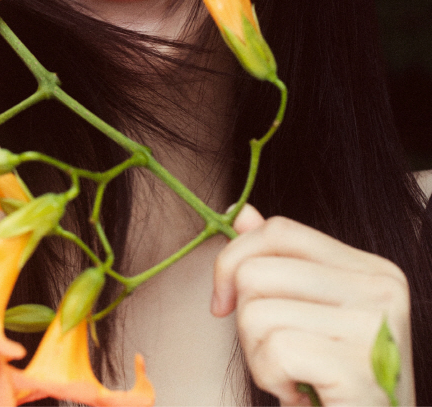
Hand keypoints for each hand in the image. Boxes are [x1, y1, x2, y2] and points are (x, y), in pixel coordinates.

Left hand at [211, 206, 414, 405]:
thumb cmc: (336, 386)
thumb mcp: (309, 316)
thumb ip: (281, 263)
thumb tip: (240, 213)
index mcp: (371, 269)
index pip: (280, 231)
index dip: (234, 259)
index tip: (222, 301)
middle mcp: (380, 289)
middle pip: (257, 271)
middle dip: (245, 320)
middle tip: (276, 356)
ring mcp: (374, 326)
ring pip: (256, 312)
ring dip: (257, 356)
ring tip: (291, 376)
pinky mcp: (359, 367)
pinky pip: (275, 351)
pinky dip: (270, 378)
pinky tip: (300, 395)